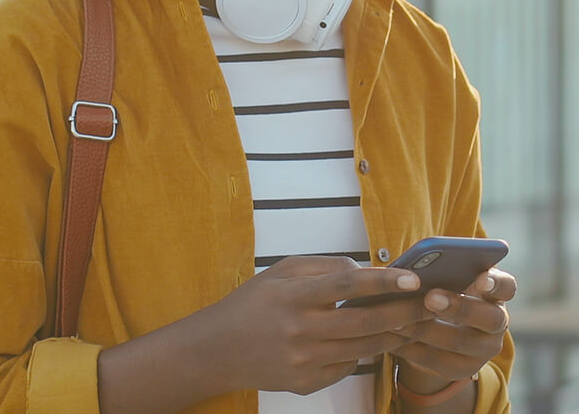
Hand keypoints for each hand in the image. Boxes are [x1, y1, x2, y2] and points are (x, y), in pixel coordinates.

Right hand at [208, 255, 433, 395]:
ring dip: (392, 333)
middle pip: (363, 322)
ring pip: (362, 347)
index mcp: (292, 296)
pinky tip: (375, 338)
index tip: (412, 277)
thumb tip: (363, 270)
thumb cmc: (253, 302)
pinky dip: (363, 351)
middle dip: (403, 312)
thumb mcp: (280, 272)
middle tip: (431, 302)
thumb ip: (322, 267)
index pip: (345, 286)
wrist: (218, 350)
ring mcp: (303, 362)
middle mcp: (299, 331)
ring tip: (416, 320)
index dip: (381, 281)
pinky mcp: (306, 384)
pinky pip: (346, 366)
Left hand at [392, 267, 514, 389]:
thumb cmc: (441, 285)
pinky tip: (391, 336)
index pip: (506, 286)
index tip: (482, 277)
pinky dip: (412, 348)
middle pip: (488, 318)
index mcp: (495, 292)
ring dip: (426, 329)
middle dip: (458, 307)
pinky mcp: (462, 369)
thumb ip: (441, 269)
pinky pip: (438, 362)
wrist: (440, 324)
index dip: (496, 283)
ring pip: (459, 342)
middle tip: (430, 297)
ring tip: (398, 317)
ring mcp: (483, 349)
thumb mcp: (446, 275)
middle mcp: (497, 322)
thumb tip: (415, 265)